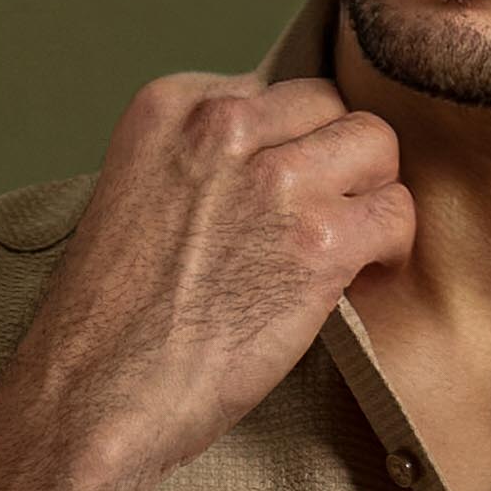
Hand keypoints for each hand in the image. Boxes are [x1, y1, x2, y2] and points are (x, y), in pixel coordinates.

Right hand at [10, 71, 415, 490]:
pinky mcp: (318, 241)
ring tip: (350, 251)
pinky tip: (361, 281)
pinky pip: (397, 212)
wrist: (94, 396)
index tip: (278, 203)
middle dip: (337, 166)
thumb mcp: (136, 197)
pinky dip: (391, 250)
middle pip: (331, 108)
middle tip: (325, 224)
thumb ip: (198, 166)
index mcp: (172, 107)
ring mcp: (274, 180)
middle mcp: (223, 126)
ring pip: (375, 146)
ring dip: (370, 200)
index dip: (289, 150)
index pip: (275, 93)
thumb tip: (267, 171)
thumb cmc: (110, 325)